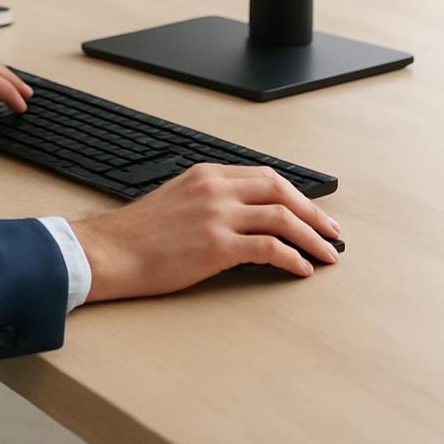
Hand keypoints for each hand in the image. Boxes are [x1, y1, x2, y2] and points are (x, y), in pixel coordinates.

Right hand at [71, 163, 341, 297]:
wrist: (111, 251)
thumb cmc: (139, 234)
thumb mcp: (177, 201)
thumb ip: (210, 201)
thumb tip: (244, 219)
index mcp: (206, 174)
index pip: (263, 176)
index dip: (294, 195)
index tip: (311, 211)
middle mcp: (215, 188)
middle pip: (279, 189)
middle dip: (312, 211)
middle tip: (332, 232)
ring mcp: (217, 215)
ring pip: (280, 216)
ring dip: (311, 236)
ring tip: (327, 254)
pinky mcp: (217, 245)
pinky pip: (269, 247)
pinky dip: (292, 258)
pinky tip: (301, 269)